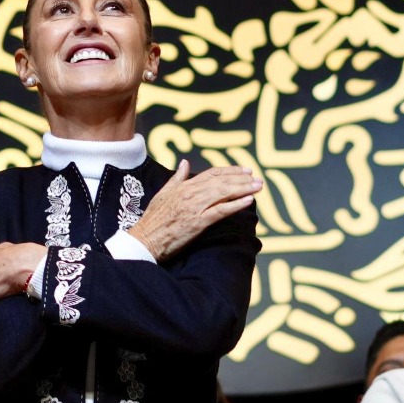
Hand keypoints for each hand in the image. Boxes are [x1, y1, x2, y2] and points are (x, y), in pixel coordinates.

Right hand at [128, 160, 261, 260]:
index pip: (212, 174)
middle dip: (241, 179)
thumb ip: (177, 178)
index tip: (244, 171)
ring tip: (258, 186)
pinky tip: (248, 200)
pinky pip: (221, 210)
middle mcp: (191, 193)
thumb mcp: (163, 193)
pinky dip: (236, 204)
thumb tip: (185, 163)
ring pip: (224, 193)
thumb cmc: (153, 219)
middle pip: (221, 181)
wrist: (145, 239)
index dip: (230, 171)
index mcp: (184, 186)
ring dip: (244, 189)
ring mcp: (195, 207)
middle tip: (257, 178)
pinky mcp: (198, 222)